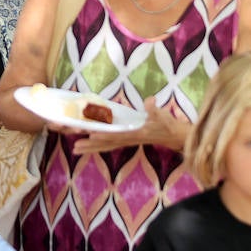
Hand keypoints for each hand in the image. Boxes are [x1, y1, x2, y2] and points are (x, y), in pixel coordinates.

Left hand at [72, 100, 190, 154]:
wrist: (175, 136)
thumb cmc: (168, 125)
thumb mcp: (163, 116)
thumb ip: (155, 109)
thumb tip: (150, 101)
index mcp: (136, 133)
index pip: (118, 135)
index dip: (104, 135)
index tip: (91, 135)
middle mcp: (129, 139)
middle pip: (107, 144)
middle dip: (91, 146)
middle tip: (74, 148)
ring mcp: (127, 140)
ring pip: (106, 146)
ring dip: (91, 148)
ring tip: (75, 149)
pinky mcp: (127, 139)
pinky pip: (110, 144)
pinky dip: (98, 145)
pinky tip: (88, 146)